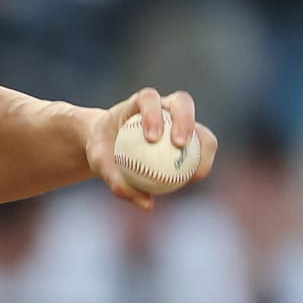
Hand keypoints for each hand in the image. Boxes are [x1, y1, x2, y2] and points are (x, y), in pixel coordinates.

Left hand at [86, 87, 218, 209]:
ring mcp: (180, 120)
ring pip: (199, 125)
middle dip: (185, 120)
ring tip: (196, 171)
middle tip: (180, 144)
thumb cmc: (103, 151)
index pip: (148, 98)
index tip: (151, 138)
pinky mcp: (190, 135)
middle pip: (182, 102)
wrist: (109, 146)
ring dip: (202, 145)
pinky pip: (200, 148)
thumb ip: (116, 179)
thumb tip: (146, 204)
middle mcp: (163, 106)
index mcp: (138, 103)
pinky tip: (193, 180)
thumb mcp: (100, 164)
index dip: (153, 113)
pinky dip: (199, 162)